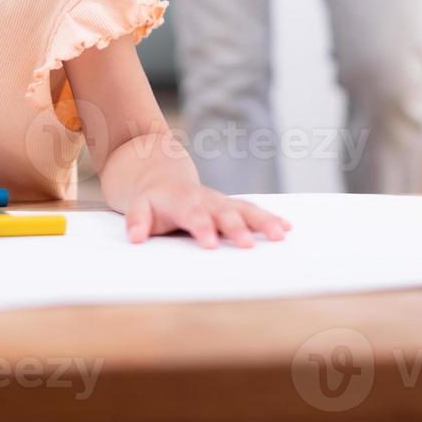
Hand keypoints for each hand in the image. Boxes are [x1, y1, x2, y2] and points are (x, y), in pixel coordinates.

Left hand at [124, 179, 290, 248]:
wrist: (163, 176)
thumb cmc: (152, 200)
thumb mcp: (136, 207)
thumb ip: (137, 221)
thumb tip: (135, 238)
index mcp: (183, 201)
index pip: (193, 215)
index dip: (202, 228)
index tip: (210, 244)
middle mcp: (206, 200)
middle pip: (223, 212)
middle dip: (236, 227)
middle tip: (246, 244)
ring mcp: (221, 202)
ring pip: (244, 209)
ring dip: (262, 221)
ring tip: (279, 234)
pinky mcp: (232, 206)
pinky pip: (253, 210)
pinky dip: (270, 217)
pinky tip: (286, 227)